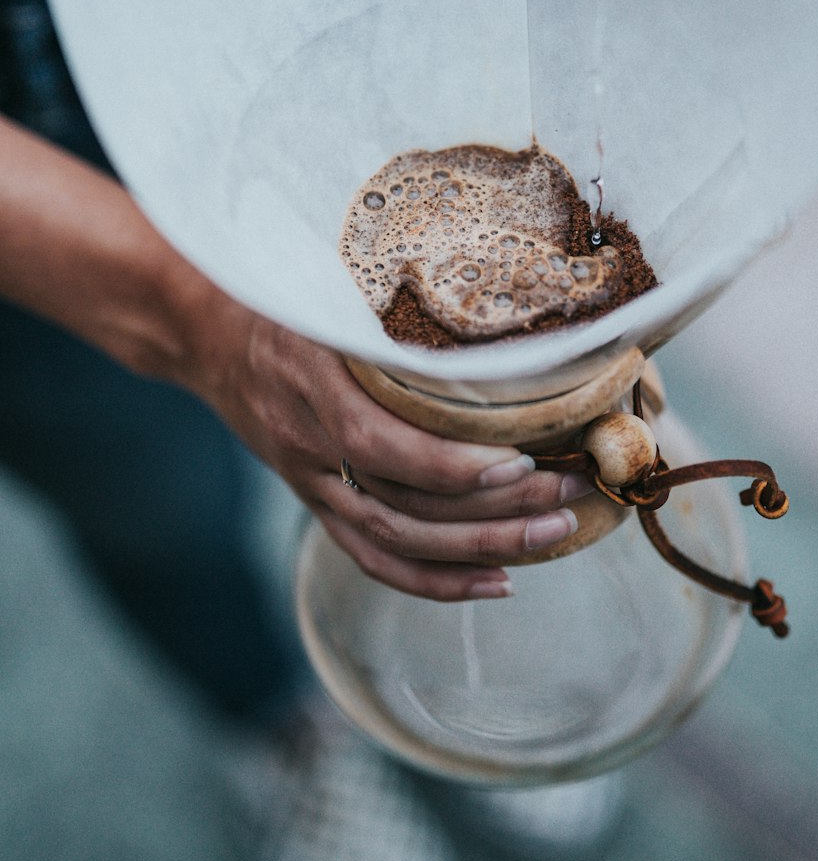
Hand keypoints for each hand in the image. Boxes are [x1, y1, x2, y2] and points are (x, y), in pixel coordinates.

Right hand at [0, 118, 586, 602]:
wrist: (202, 331)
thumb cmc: (280, 293)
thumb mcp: (325, 282)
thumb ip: (384, 298)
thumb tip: (490, 278)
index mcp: (311, 386)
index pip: (380, 446)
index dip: (448, 465)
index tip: (520, 458)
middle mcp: (309, 447)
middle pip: (405, 507)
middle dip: (495, 512)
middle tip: (571, 494)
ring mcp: (312, 483)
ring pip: (397, 543)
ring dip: (481, 549)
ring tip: (556, 534)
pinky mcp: (318, 501)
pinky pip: (374, 559)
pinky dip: (435, 580)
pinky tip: (497, 582)